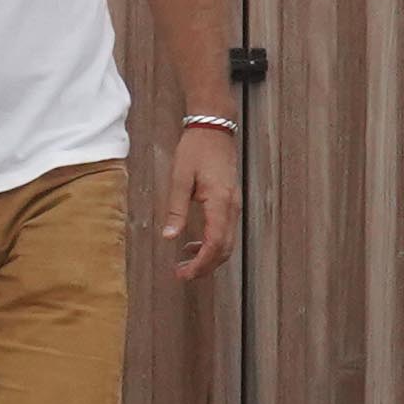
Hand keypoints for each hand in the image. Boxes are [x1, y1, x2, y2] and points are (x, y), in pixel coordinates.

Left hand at [163, 123, 239, 278]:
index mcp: (219, 202)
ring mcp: (234, 206)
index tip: (183, 274)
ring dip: (208, 258)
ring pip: (227, 243)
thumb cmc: (196, 149)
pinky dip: (211, 244)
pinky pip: (225, 231)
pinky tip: (192, 245)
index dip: (200, 264)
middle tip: (181, 275)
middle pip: (224, 250)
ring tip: (184, 264)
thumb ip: (175, 209)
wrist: (214, 128)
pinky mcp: (230, 202)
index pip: (215, 244)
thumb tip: (169, 236)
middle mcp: (232, 207)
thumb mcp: (179, 178)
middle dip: (204, 267)